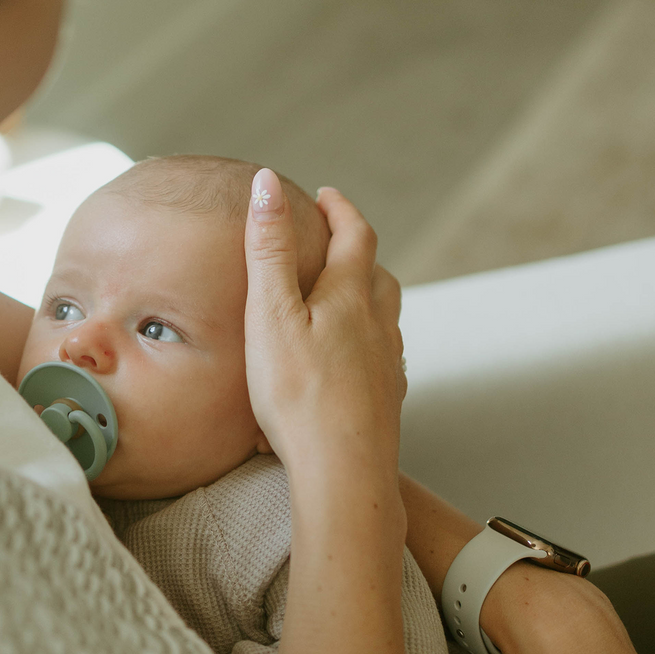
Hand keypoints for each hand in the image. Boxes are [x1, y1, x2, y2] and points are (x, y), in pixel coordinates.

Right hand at [243, 171, 405, 475]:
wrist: (344, 470)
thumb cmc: (299, 395)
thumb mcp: (270, 315)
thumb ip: (269, 250)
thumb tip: (267, 183)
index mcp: (350, 296)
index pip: (354, 234)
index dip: (339, 209)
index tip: (324, 195)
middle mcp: (378, 324)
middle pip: (377, 273)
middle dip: (355, 249)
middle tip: (333, 240)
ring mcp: (387, 363)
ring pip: (384, 315)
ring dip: (366, 295)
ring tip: (341, 296)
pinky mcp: (386, 399)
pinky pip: (382, 356)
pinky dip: (367, 341)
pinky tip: (352, 360)